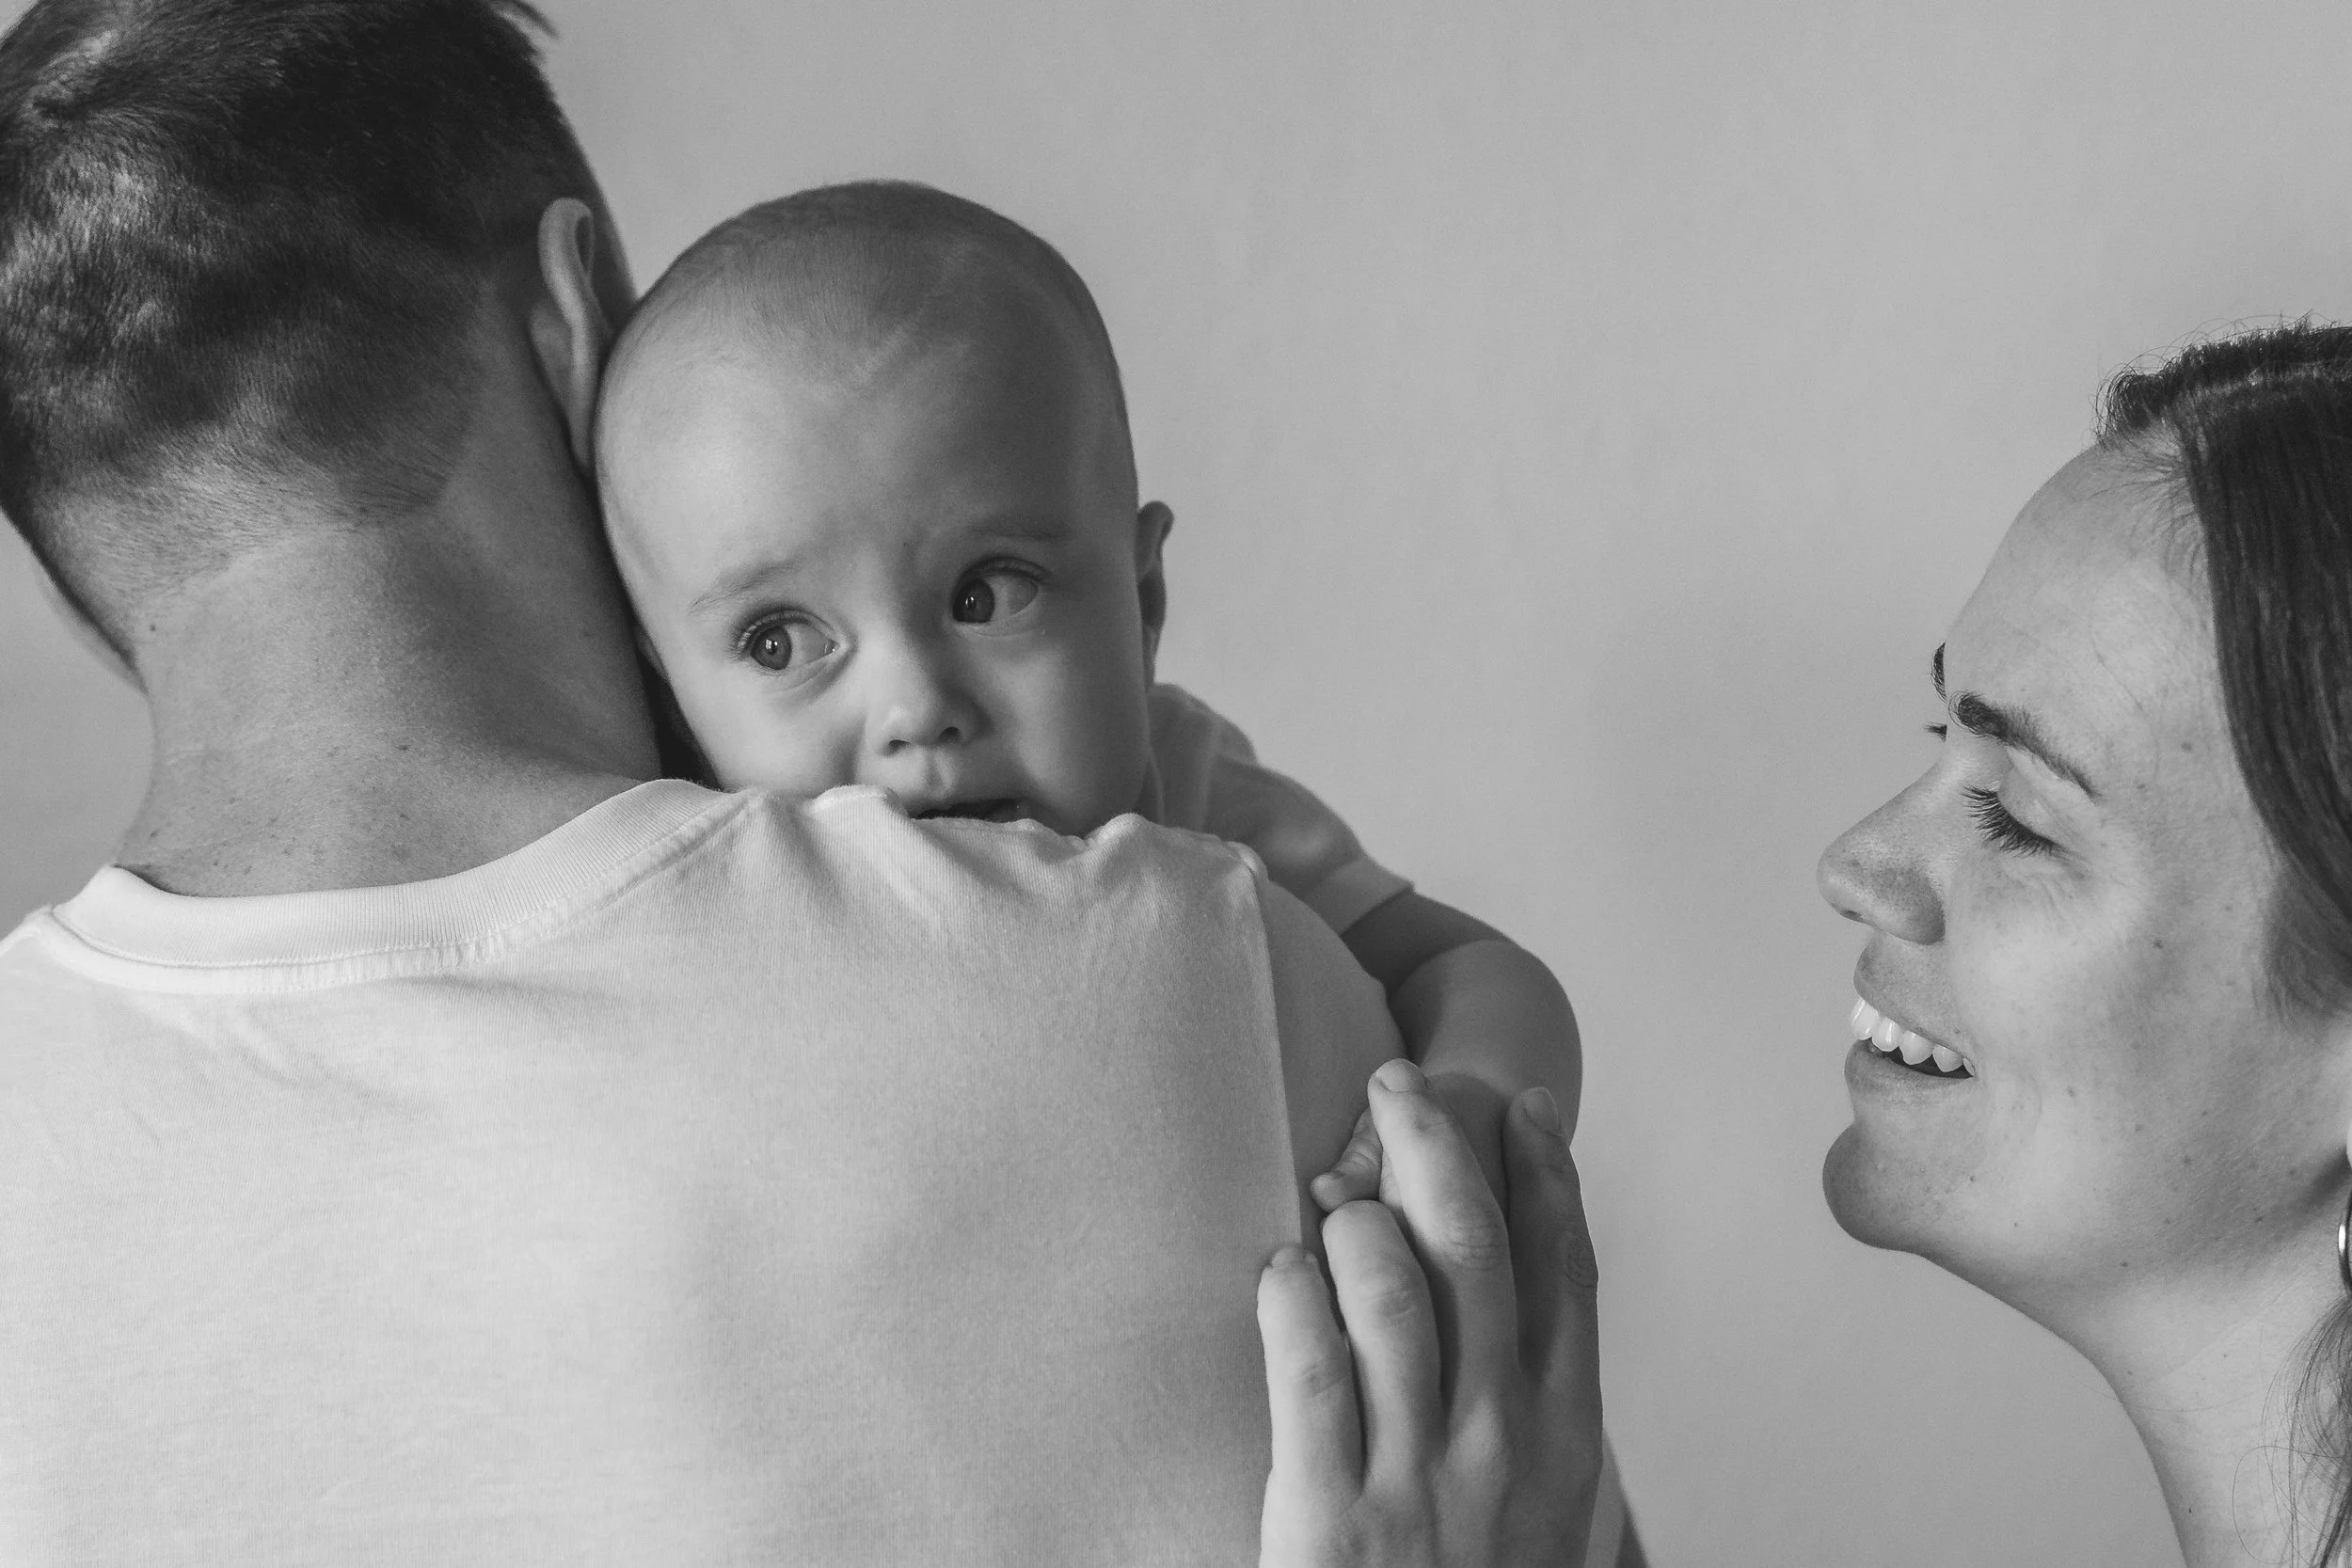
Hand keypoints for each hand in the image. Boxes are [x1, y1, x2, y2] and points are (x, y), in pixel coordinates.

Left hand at [1258, 1059, 1601, 1566]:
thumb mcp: (1548, 1525)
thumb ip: (1544, 1428)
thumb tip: (1532, 1334)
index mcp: (1565, 1442)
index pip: (1566, 1275)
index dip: (1544, 1178)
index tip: (1520, 1110)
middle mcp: (1501, 1442)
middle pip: (1475, 1250)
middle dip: (1437, 1145)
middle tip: (1398, 1079)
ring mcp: (1417, 1474)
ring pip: (1392, 1288)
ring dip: (1356, 1218)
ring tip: (1331, 1195)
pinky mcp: (1331, 1510)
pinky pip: (1307, 1367)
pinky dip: (1290, 1296)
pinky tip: (1278, 1267)